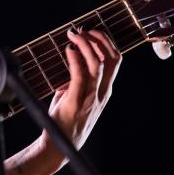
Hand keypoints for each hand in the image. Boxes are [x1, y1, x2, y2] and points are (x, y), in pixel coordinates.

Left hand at [38, 28, 121, 171]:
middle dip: (99, 39)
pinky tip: (68, 49)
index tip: (92, 31)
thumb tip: (73, 59)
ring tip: (74, 35)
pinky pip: (80, 75)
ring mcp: (91, 98)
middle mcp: (102, 93)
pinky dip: (75, 59)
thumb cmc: (65, 120)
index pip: (115, 61)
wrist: (59, 144)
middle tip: (82, 30)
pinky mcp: (76, 101)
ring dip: (86, 45)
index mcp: (104, 91)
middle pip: (112, 59)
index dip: (106, 42)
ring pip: (98, 64)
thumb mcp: (75, 95)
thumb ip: (78, 79)